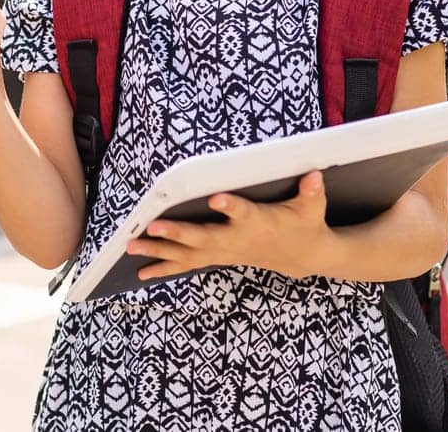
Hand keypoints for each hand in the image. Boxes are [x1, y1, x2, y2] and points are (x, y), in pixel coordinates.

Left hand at [126, 172, 332, 281]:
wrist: (303, 256)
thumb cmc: (304, 224)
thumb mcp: (313, 207)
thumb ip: (311, 192)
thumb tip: (314, 176)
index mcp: (258, 223)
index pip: (243, 213)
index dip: (231, 207)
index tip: (215, 198)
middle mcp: (237, 240)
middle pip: (204, 238)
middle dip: (178, 234)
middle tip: (154, 227)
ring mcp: (225, 252)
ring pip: (189, 254)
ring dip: (160, 251)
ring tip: (133, 247)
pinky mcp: (218, 257)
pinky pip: (188, 264)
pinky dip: (165, 267)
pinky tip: (141, 271)